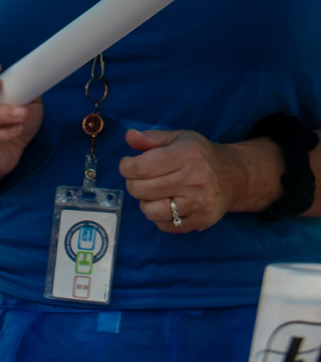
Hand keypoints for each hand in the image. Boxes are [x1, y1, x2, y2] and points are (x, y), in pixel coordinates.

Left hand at [119, 128, 263, 233]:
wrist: (234, 176)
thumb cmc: (199, 156)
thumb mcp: (179, 138)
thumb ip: (151, 138)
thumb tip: (129, 136)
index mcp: (188, 155)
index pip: (140, 167)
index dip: (126, 167)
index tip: (129, 165)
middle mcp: (196, 179)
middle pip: (140, 189)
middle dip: (133, 183)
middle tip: (142, 179)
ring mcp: (199, 202)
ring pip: (149, 210)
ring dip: (146, 202)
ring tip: (155, 193)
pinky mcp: (201, 220)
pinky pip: (164, 225)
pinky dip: (160, 217)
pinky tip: (169, 204)